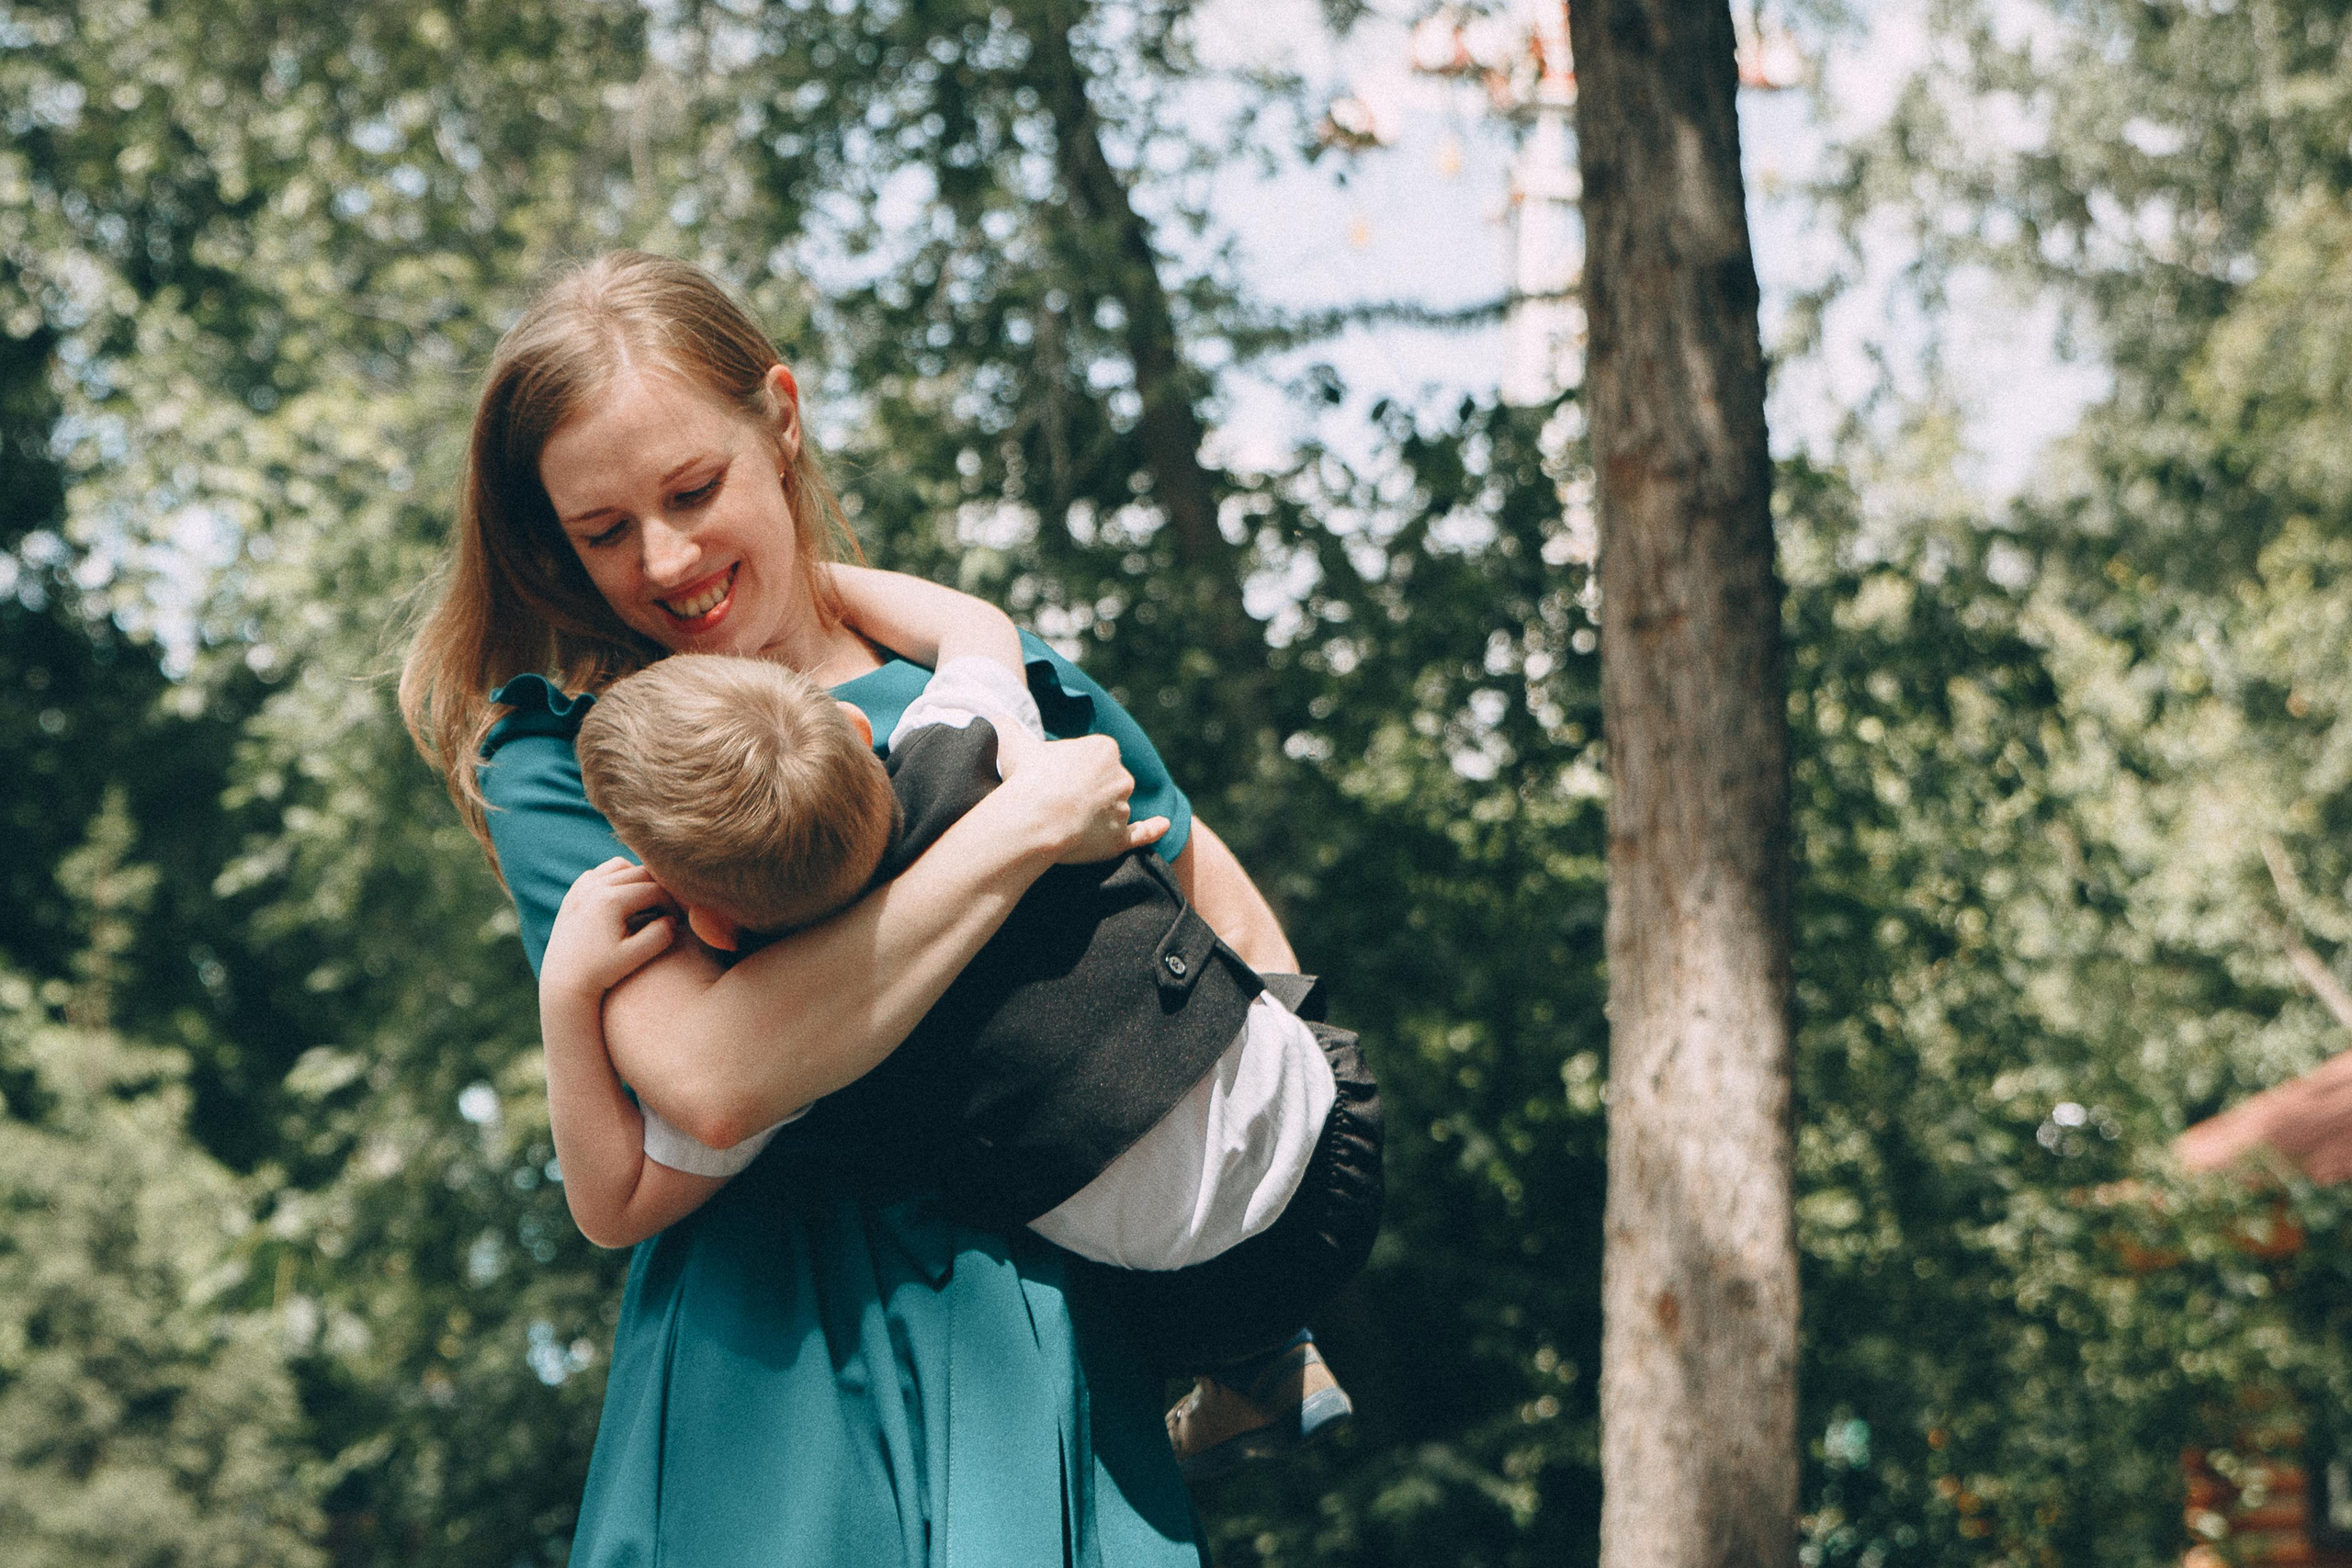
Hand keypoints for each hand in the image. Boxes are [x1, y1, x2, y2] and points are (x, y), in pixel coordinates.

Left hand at [544, 858, 678, 1003]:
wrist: (563, 980)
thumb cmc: (601, 972)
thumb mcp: (635, 956)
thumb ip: (660, 936)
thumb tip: (672, 918)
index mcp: (610, 900)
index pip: (655, 890)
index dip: (673, 904)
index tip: (679, 921)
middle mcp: (593, 886)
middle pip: (640, 873)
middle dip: (660, 890)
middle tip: (669, 911)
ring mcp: (581, 886)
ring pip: (621, 866)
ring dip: (639, 880)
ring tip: (649, 903)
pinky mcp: (574, 891)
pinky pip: (603, 872)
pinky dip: (618, 879)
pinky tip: (626, 901)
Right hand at [997, 732, 1169, 864]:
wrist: (1032, 819)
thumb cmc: (1024, 779)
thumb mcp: (1013, 742)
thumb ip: (1008, 727)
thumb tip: (995, 718)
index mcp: (1104, 748)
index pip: (1094, 758)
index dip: (1072, 770)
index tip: (1052, 779)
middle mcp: (1122, 776)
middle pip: (1107, 782)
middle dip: (1087, 791)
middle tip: (1055, 801)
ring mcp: (1122, 808)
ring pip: (1113, 809)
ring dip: (1096, 815)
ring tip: (1065, 822)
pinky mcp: (1119, 838)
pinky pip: (1142, 833)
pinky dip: (1154, 829)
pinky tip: (1164, 825)